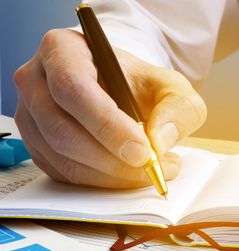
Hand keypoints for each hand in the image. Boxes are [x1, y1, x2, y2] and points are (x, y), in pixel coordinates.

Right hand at [14, 29, 205, 187]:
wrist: (124, 93)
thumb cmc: (141, 85)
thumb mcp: (172, 87)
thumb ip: (178, 108)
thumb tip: (159, 140)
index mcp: (63, 50)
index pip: (74, 88)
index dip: (107, 125)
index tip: (143, 150)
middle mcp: (36, 80)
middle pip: (63, 129)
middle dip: (112, 159)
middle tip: (152, 168)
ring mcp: (30, 115)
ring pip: (62, 157)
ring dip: (110, 175)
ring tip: (150, 171)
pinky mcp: (36, 146)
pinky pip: (63, 173)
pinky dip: (99, 182)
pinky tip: (127, 175)